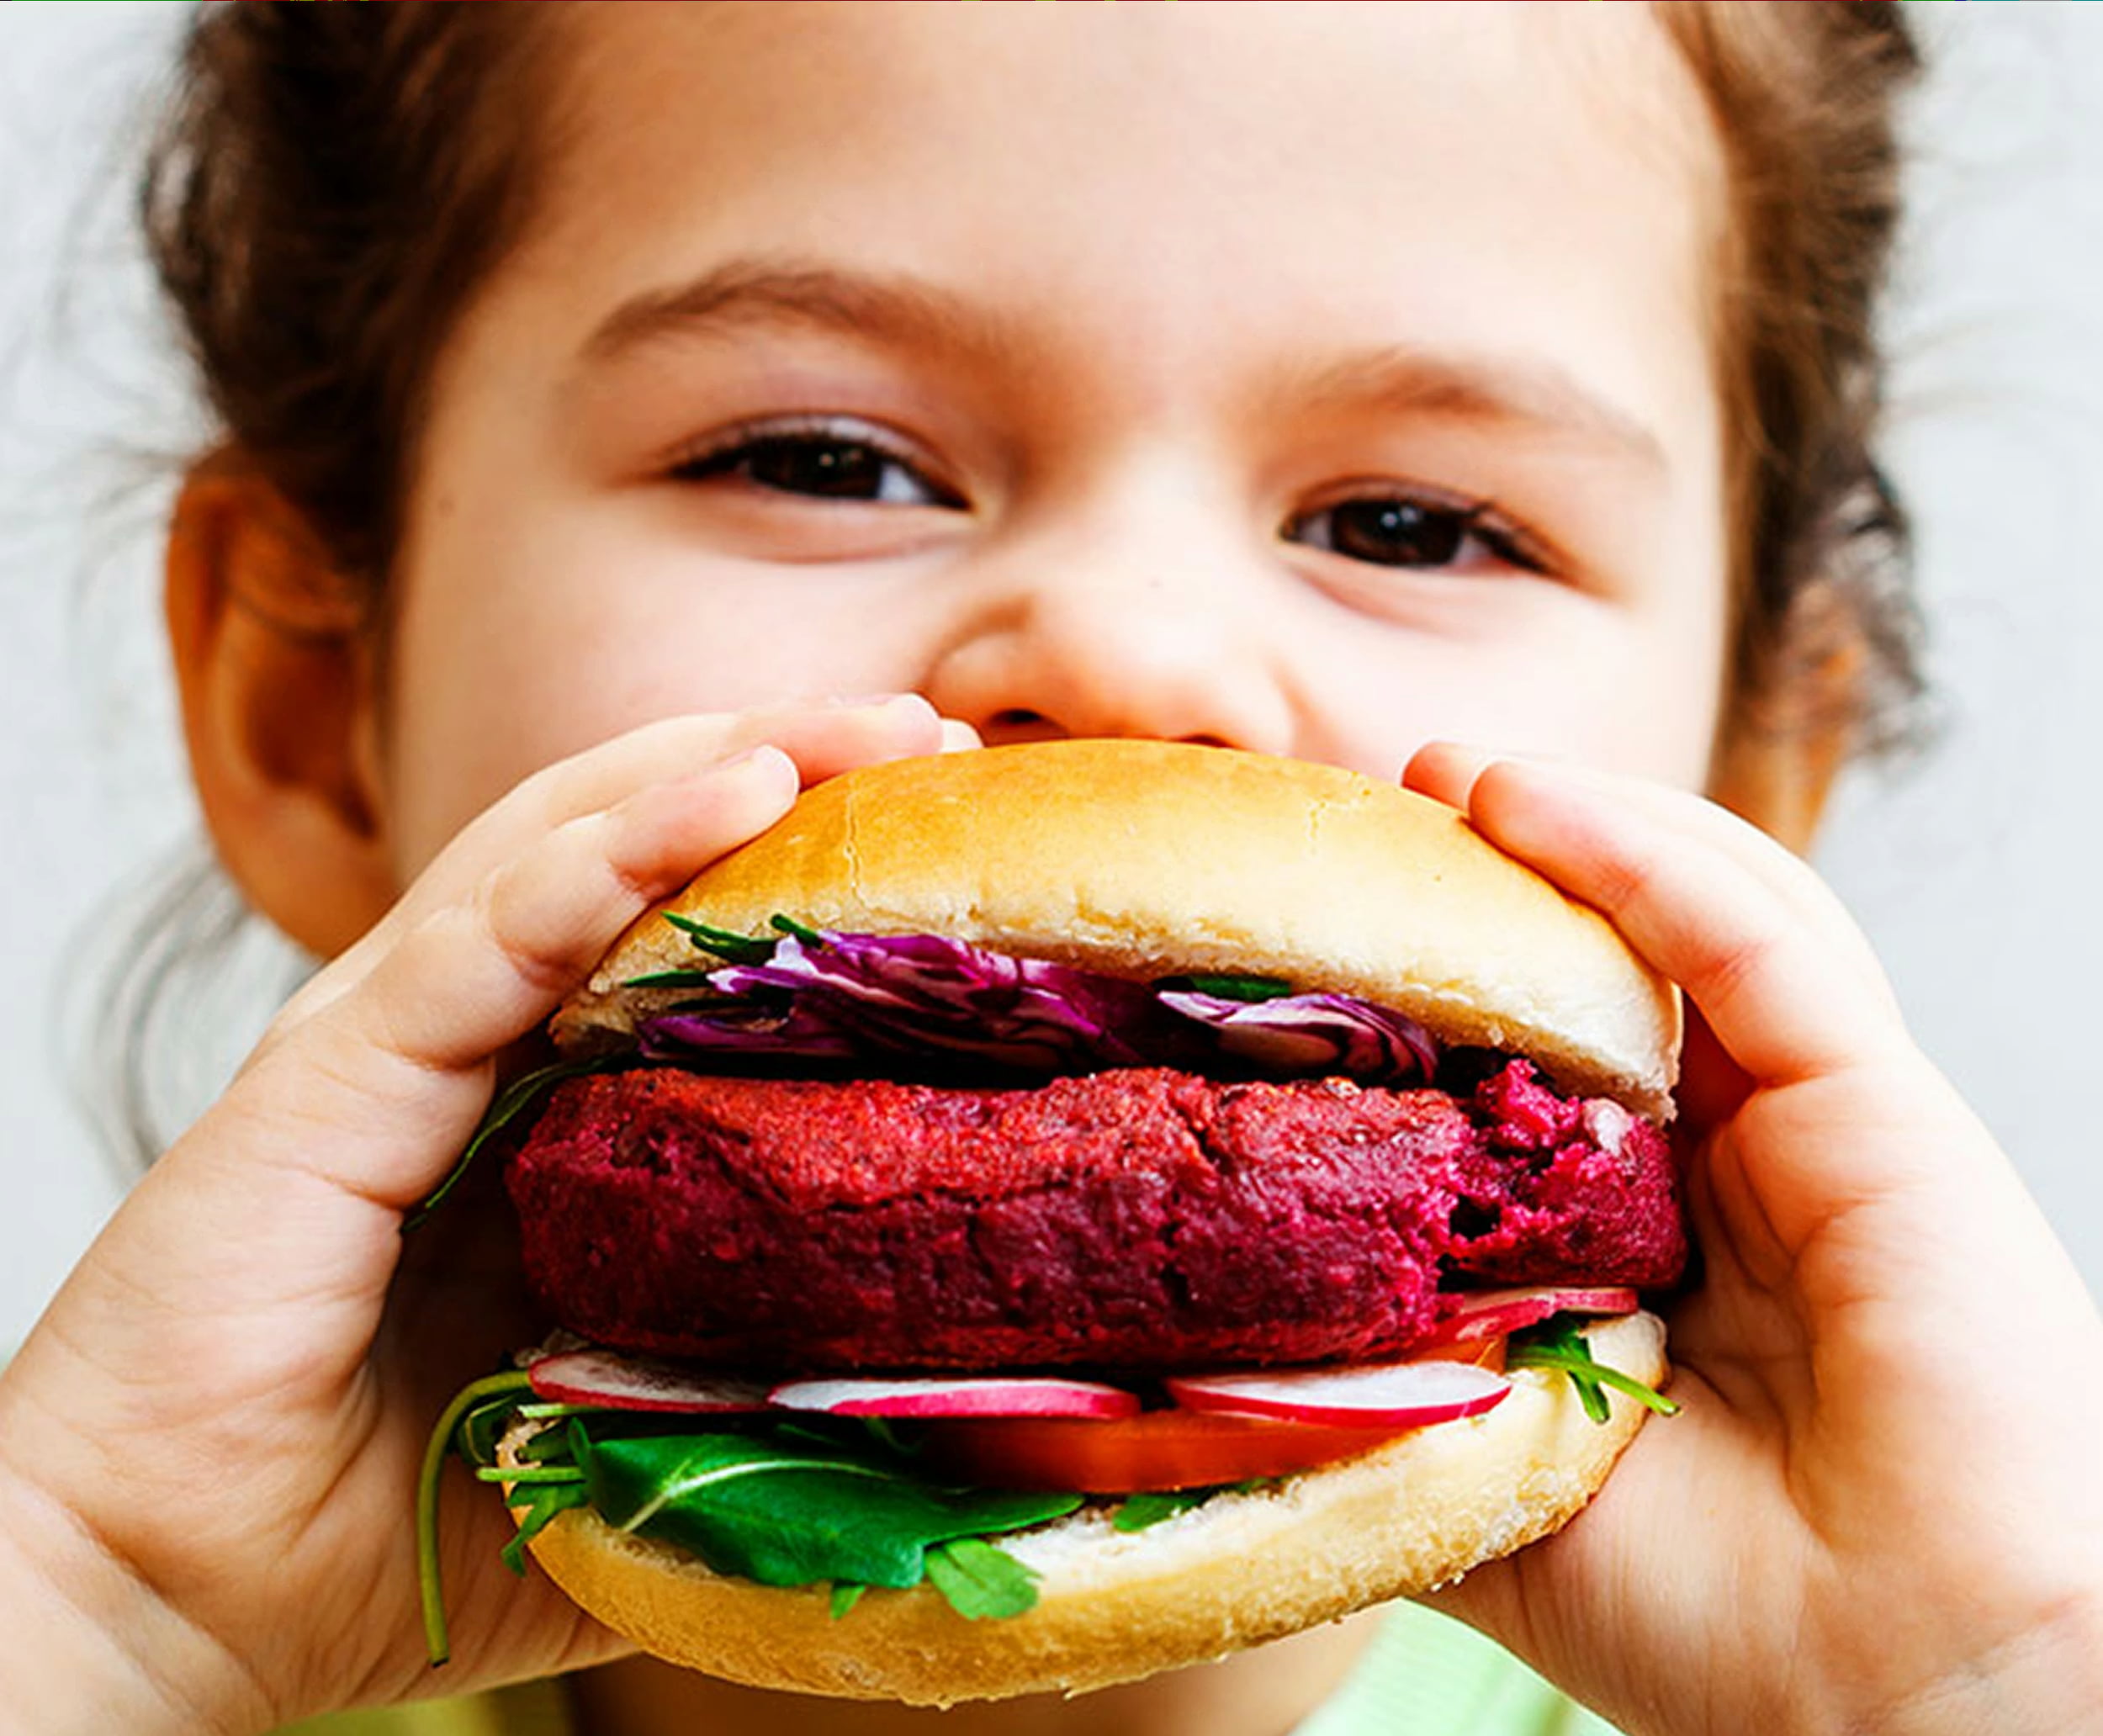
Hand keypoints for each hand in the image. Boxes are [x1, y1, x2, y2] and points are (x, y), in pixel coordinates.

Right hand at [0, 696, 973, 1735]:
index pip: (674, 919)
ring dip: (716, 767)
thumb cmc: (390, 1528)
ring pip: (563, 844)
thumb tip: (937, 1394)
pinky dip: (606, 854)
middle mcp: (460, 1033)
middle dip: (779, 764)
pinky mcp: (330, 1075)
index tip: (949, 820)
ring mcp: (388, 1037)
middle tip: (927, 732)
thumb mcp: (628, 1433)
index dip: (803, 853)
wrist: (169, 1600)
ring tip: (858, 729)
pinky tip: (727, 795)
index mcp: (528, 1095)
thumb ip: (751, 1387)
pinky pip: (481, 936)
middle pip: (629, 841)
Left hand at [1402, 746, 2102, 1735]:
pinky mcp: (1882, 1107)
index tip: (1320, 912)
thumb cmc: (1717, 1622)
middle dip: (1505, 868)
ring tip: (1442, 774)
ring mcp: (1815, 1122)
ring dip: (1568, 823)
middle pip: (1619, 961)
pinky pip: (1752, 943)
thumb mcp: (1488, 1486)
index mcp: (1654, 1230)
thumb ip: (1385, 1406)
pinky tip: (1524, 800)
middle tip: (1378, 807)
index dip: (1447, 971)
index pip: (1550, 1051)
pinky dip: (1639, 856)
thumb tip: (1196, 1367)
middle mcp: (1736, 1158)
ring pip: (1697, 915)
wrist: (1899, 1693)